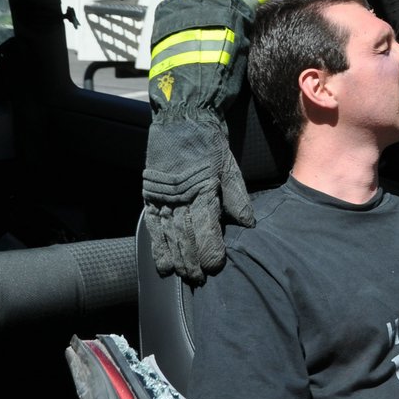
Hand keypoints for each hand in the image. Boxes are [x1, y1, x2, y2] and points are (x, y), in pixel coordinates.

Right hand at [142, 109, 253, 283]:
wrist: (182, 120)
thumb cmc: (209, 144)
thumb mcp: (230, 167)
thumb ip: (237, 197)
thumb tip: (248, 224)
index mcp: (203, 189)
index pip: (206, 228)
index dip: (209, 250)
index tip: (214, 267)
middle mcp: (180, 196)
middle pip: (185, 236)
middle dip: (192, 260)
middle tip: (199, 278)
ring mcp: (163, 196)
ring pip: (168, 234)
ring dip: (175, 257)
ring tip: (181, 275)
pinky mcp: (150, 195)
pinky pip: (152, 224)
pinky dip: (157, 245)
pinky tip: (162, 262)